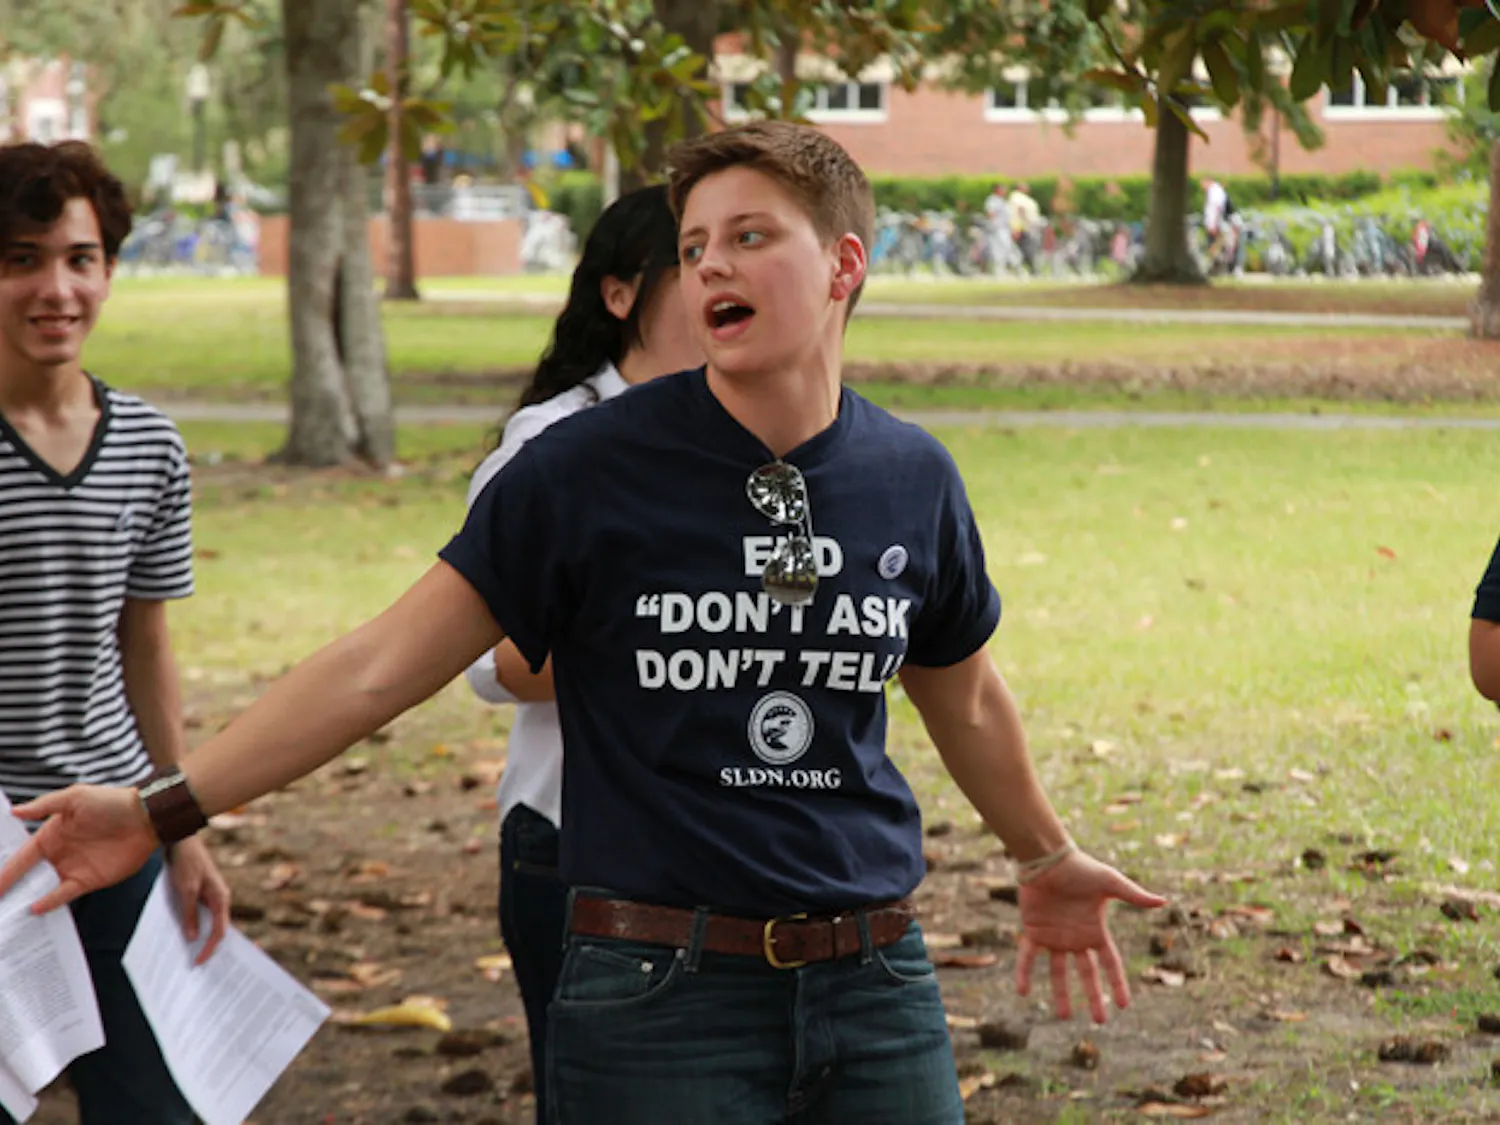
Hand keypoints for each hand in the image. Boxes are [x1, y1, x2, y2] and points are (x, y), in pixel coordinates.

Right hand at [0, 785, 156, 913]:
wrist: (147, 818)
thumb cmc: (112, 802)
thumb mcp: (76, 797)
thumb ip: (45, 806)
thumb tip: (15, 811)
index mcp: (51, 834)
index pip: (22, 856)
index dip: (5, 869)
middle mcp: (58, 854)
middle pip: (28, 875)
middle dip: (10, 888)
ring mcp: (72, 868)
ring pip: (42, 887)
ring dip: (25, 898)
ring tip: (5, 913)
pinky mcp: (89, 880)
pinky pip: (64, 894)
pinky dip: (49, 902)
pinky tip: (34, 909)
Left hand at [166, 836, 230, 963]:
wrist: (181, 841)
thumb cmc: (186, 863)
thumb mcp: (185, 890)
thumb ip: (190, 913)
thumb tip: (193, 937)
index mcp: (221, 898)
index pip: (219, 931)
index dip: (210, 948)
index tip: (198, 962)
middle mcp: (219, 900)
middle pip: (217, 929)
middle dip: (208, 947)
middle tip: (196, 964)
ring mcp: (210, 897)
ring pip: (208, 923)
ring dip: (199, 937)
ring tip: (188, 953)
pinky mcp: (200, 895)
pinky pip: (199, 915)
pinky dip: (192, 926)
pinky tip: (182, 934)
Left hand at [1015, 850, 1166, 1023]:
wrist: (1048, 858)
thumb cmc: (1080, 868)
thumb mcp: (1110, 882)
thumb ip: (1134, 895)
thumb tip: (1164, 901)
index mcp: (1095, 930)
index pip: (1110, 963)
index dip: (1116, 983)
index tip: (1123, 1005)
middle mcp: (1075, 938)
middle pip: (1086, 973)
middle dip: (1093, 996)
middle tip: (1099, 1021)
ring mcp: (1054, 936)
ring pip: (1057, 971)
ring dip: (1060, 993)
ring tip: (1064, 1016)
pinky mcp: (1033, 930)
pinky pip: (1028, 956)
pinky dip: (1024, 973)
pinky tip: (1022, 991)